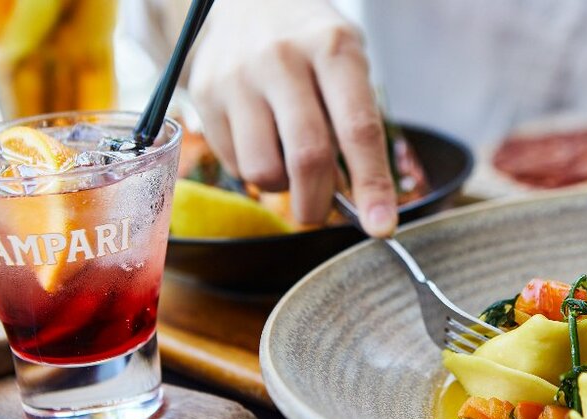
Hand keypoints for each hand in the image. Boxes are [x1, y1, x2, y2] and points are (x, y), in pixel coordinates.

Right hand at [189, 0, 397, 236]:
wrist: (247, 1)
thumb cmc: (311, 44)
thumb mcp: (346, 65)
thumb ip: (353, 125)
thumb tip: (352, 200)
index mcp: (332, 48)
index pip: (358, 129)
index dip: (373, 185)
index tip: (381, 228)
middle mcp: (282, 58)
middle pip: (307, 157)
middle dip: (319, 205)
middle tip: (321, 214)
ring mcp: (238, 77)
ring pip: (263, 170)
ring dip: (282, 188)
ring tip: (287, 164)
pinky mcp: (205, 95)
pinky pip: (234, 164)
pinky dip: (254, 171)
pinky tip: (262, 143)